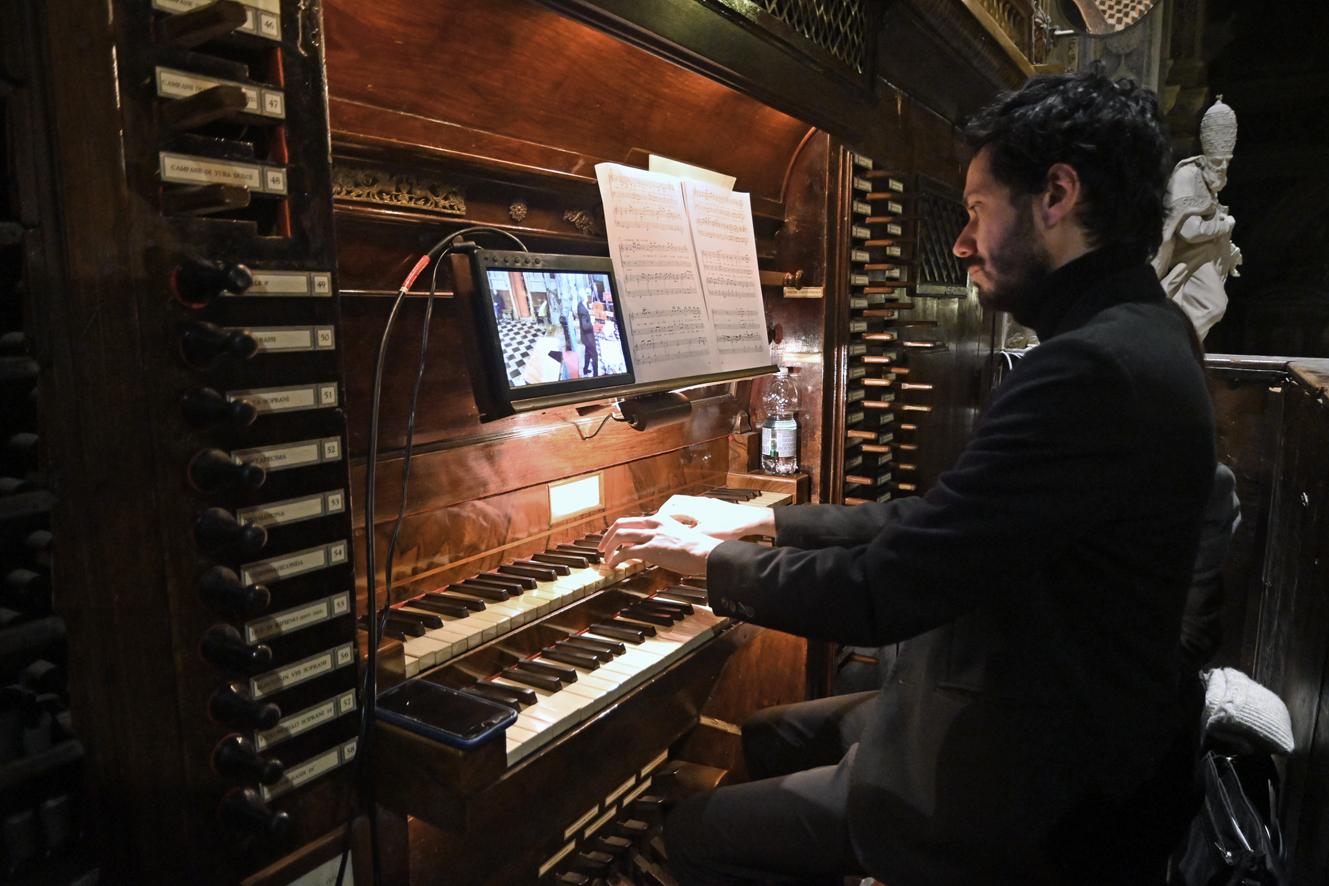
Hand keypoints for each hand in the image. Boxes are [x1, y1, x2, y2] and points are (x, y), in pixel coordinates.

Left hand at [597, 514, 723, 573]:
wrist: (705, 552)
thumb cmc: (697, 548)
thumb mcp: (678, 534)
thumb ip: (664, 536)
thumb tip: (655, 546)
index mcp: (659, 519)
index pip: (632, 521)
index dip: (618, 530)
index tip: (612, 539)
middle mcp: (653, 524)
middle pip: (620, 525)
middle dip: (607, 537)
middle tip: (602, 548)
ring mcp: (651, 536)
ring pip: (620, 537)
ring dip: (609, 548)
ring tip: (606, 559)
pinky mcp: (650, 549)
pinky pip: (626, 552)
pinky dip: (616, 559)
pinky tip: (615, 566)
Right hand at [653, 495, 775, 540]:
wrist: (749, 520)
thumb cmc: (729, 527)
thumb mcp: (704, 536)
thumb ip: (686, 538)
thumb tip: (672, 545)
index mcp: (690, 508)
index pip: (666, 511)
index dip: (658, 520)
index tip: (653, 529)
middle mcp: (695, 502)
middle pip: (672, 504)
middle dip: (664, 514)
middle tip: (659, 525)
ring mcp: (704, 503)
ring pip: (683, 506)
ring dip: (675, 515)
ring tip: (672, 528)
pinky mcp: (711, 507)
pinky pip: (692, 508)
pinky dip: (686, 516)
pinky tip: (690, 527)